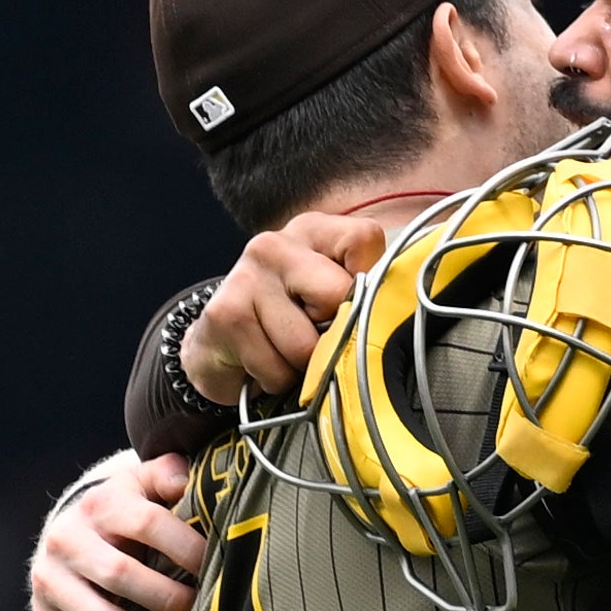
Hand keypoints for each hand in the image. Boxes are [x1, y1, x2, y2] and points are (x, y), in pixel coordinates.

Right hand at [30, 452, 206, 610]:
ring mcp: (49, 581)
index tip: (215, 567)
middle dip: (170, 600)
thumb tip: (184, 480)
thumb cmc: (125, 508)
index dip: (187, 549)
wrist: (70, 529)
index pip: (147, 523)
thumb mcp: (143, 482)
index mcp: (98, 502)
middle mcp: (65, 538)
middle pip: (122, 576)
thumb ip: (167, 474)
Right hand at [181, 209, 386, 407]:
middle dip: (332, 332)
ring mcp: (246, 274)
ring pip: (307, 344)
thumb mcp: (330, 297)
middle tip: (312, 334)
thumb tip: (393, 316)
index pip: (364, 240)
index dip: (365, 285)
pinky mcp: (226, 313)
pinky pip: (276, 368)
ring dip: (302, 366)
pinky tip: (260, 361)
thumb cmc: (286, 323)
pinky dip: (276, 380)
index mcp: (312, 230)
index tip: (348, 305)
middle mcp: (276, 243)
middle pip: (338, 295)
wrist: (218, 349)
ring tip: (283, 352)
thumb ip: (363, 293)